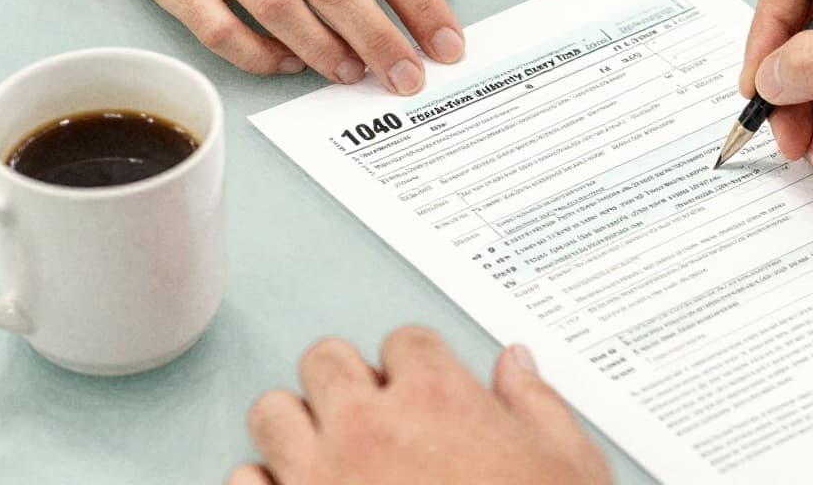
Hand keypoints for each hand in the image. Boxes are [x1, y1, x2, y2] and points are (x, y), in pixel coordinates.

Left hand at [228, 327, 611, 484]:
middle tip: (369, 414)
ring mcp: (318, 477)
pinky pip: (242, 482)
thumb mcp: (570, 465)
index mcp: (438, 398)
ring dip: (297, 428)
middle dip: (346, 382)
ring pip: (272, 412)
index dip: (416, 367)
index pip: (405, 341)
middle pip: (324, 359)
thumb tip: (516, 363)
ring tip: (326, 455)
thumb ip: (537, 403)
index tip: (421, 390)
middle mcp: (369, 426)